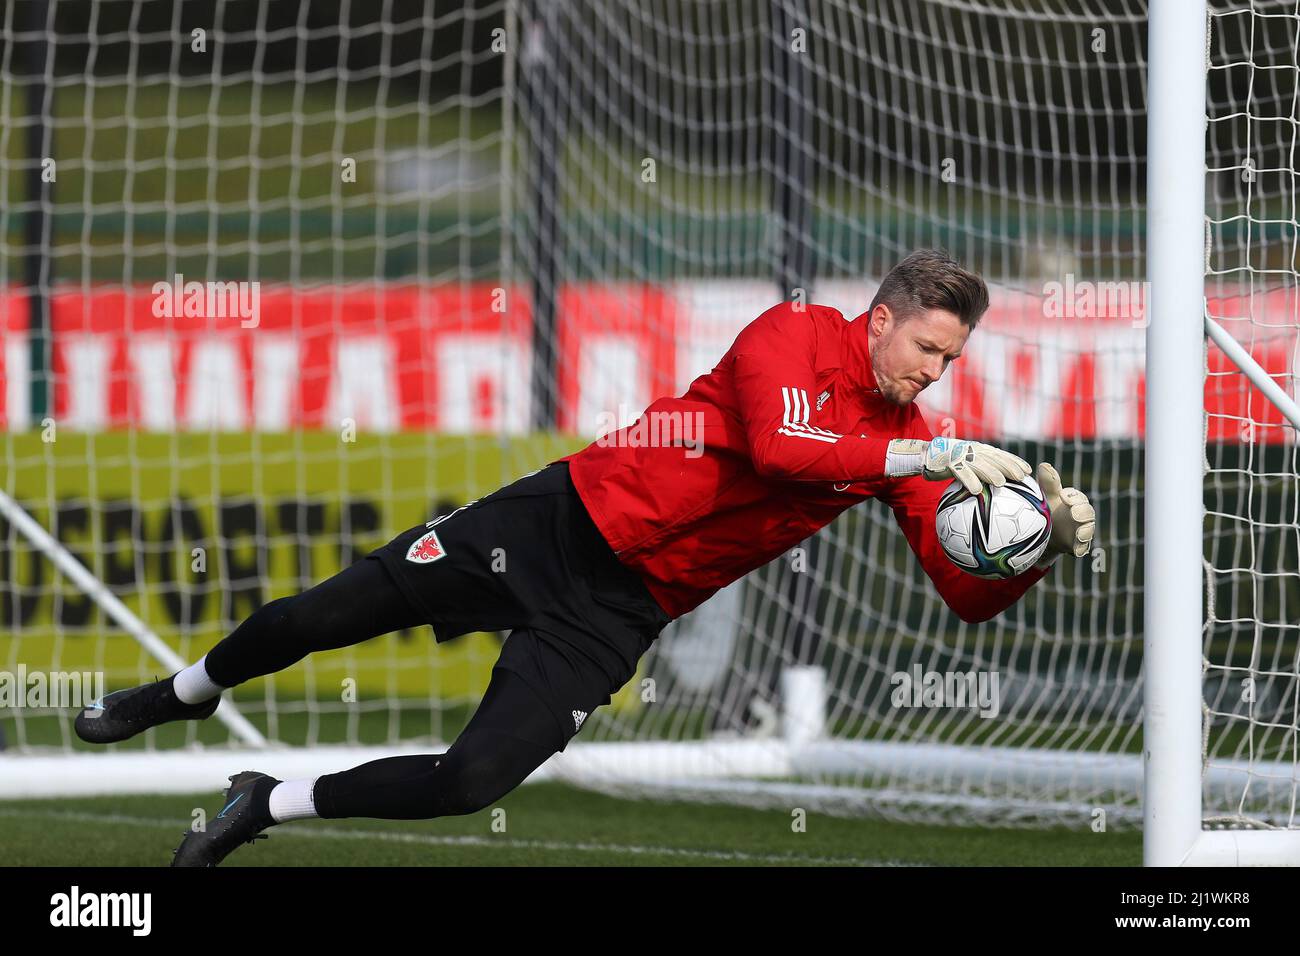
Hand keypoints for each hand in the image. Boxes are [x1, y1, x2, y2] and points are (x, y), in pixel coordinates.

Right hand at [886, 436, 1031, 494]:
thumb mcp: (963, 465)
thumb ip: (977, 471)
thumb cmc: (944, 464)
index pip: (1000, 454)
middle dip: (1009, 466)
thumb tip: (992, 488)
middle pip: (995, 458)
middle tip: (1023, 477)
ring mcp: (960, 455)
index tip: (1028, 470)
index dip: (1015, 461)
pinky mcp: (948, 462)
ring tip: (1002, 483)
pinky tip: (977, 490)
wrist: (922, 456)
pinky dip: (969, 480)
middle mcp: (971, 450)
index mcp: (977, 450)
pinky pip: (960, 472)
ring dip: (991, 473)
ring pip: (980, 463)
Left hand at [1036, 462, 1095, 558]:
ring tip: (1079, 534)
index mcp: (1074, 501)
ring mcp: (1081, 531)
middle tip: (1074, 513)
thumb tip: (1044, 465)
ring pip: (1088, 530)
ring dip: (1085, 532)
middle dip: (1082, 512)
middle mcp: (1081, 515)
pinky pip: (1083, 548)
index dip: (1072, 496)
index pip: (1078, 496)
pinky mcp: (1078, 546)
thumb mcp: (1047, 496)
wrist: (1044, 534)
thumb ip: (1048, 483)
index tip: (1063, 496)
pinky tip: (1076, 550)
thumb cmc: (1048, 509)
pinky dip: (1081, 549)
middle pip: (1087, 512)